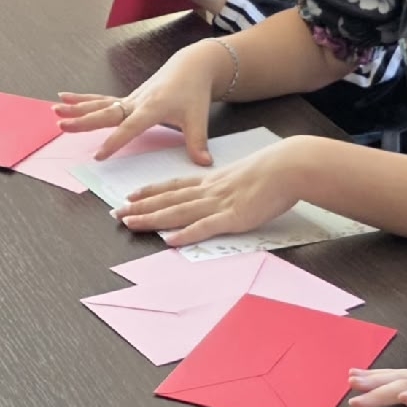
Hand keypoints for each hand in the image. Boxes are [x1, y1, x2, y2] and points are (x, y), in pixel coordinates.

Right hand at [54, 41, 229, 164]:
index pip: (130, 128)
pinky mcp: (127, 98)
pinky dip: (83, 99)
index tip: (99, 155)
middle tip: (63, 124)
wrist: (191, 66)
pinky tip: (65, 97)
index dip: (115, 141)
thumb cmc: (194, 91)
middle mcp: (136, 102)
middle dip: (83, 121)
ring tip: (55, 110)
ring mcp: (129, 99)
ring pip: (99, 104)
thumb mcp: (198, 117)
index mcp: (152, 108)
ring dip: (77, 107)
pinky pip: (102, 100)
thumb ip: (197, 142)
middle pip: (105, 113)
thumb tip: (204, 164)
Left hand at [114, 133, 322, 245]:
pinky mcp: (233, 217)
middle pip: (168, 199)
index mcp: (212, 181)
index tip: (131, 195)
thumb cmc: (274, 170)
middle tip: (116, 213)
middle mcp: (209, 191)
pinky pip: (204, 227)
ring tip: (130, 223)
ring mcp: (219, 204)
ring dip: (152, 218)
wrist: (290, 166)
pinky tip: (169, 240)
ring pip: (178, 212)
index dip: (151, 191)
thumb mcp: (245, 175)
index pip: (174, 186)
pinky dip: (185, 234)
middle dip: (140, 207)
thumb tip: (225, 192)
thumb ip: (230, 185)